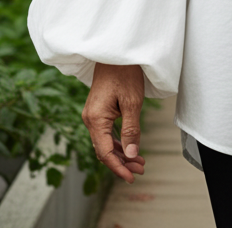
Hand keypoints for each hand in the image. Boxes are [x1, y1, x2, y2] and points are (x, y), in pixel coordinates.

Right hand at [81, 63, 146, 182]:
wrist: (116, 53)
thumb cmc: (125, 73)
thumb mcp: (132, 102)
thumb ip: (131, 129)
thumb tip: (132, 154)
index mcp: (95, 119)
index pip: (105, 152)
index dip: (118, 167)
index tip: (132, 177)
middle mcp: (90, 119)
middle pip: (104, 150)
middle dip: (123, 162)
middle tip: (141, 170)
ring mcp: (92, 115)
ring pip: (105, 142)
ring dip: (121, 153)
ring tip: (139, 162)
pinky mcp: (98, 110)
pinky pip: (106, 133)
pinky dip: (117, 142)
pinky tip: (130, 147)